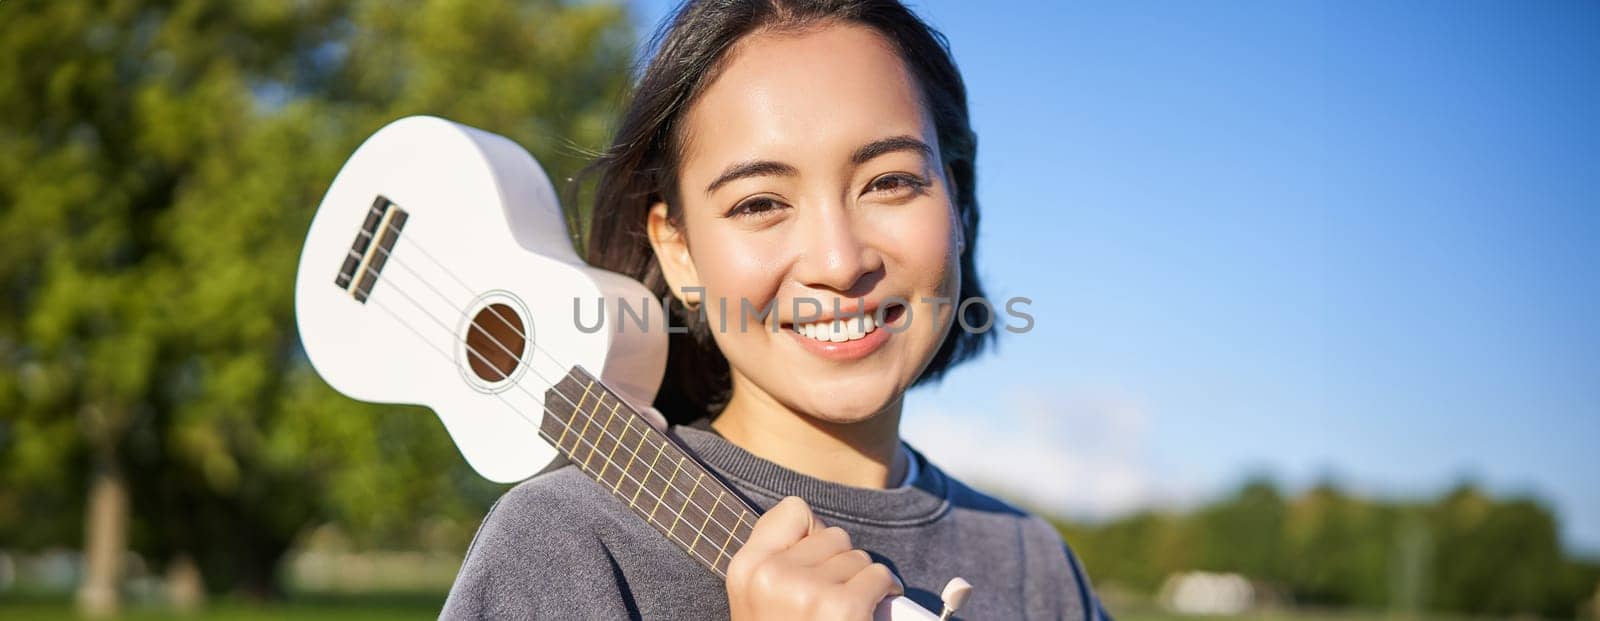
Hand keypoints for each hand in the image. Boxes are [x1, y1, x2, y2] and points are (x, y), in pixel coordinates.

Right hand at [726, 496, 903, 619]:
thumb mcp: (760, 601)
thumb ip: (780, 562)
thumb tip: (822, 532)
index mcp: (746, 569)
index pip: (793, 511)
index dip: (812, 535)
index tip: (813, 565)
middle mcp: (772, 575)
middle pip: (833, 535)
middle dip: (841, 565)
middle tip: (832, 601)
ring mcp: (808, 591)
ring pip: (858, 557)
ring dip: (862, 582)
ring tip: (847, 612)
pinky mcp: (843, 608)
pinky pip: (878, 575)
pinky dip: (884, 592)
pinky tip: (870, 613)